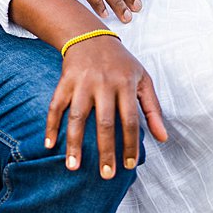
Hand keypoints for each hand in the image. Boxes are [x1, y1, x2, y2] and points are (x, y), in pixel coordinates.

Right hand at [45, 33, 168, 180]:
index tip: (128, 165)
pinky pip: (55, 106)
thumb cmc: (121, 63)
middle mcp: (104, 84)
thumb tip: (163, 139)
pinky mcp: (64, 82)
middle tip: (106, 175)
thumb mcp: (143, 80)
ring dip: (74, 143)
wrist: (91, 37)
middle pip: (104, 123)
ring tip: (73, 167)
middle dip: (105, 151)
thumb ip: (153, 109)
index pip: (130, 120)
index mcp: (126, 85)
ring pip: (76, 117)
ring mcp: (82, 83)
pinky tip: (49, 145)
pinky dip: (50, 125)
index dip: (130, 144)